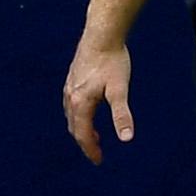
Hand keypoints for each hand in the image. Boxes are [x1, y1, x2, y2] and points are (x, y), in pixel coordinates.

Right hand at [62, 41, 133, 163]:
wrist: (102, 34)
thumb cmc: (113, 61)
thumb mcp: (120, 90)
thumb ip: (122, 114)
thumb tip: (127, 138)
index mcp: (80, 103)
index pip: (82, 134)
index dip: (90, 150)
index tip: (99, 161)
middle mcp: (70, 96)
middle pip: (74, 127)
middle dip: (85, 141)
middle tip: (97, 151)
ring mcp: (69, 86)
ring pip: (71, 115)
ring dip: (81, 128)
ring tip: (94, 135)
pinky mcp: (72, 77)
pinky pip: (71, 103)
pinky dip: (79, 114)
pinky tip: (89, 110)